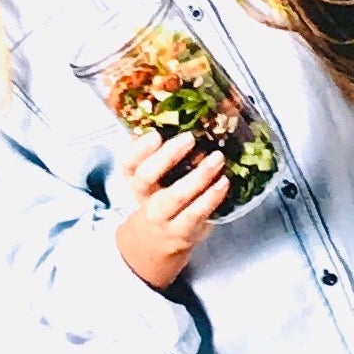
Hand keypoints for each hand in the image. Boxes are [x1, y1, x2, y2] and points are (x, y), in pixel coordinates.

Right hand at [114, 130, 228, 290]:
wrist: (160, 237)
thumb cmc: (163, 193)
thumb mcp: (157, 174)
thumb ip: (167, 151)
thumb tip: (194, 116)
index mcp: (135, 178)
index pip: (129, 163)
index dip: (140, 149)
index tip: (156, 134)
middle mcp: (145, 196)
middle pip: (146, 177)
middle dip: (167, 156)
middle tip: (190, 138)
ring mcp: (163, 216)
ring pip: (174, 196)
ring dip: (198, 176)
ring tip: (216, 158)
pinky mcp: (183, 229)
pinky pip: (196, 213)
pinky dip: (211, 197)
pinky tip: (224, 182)